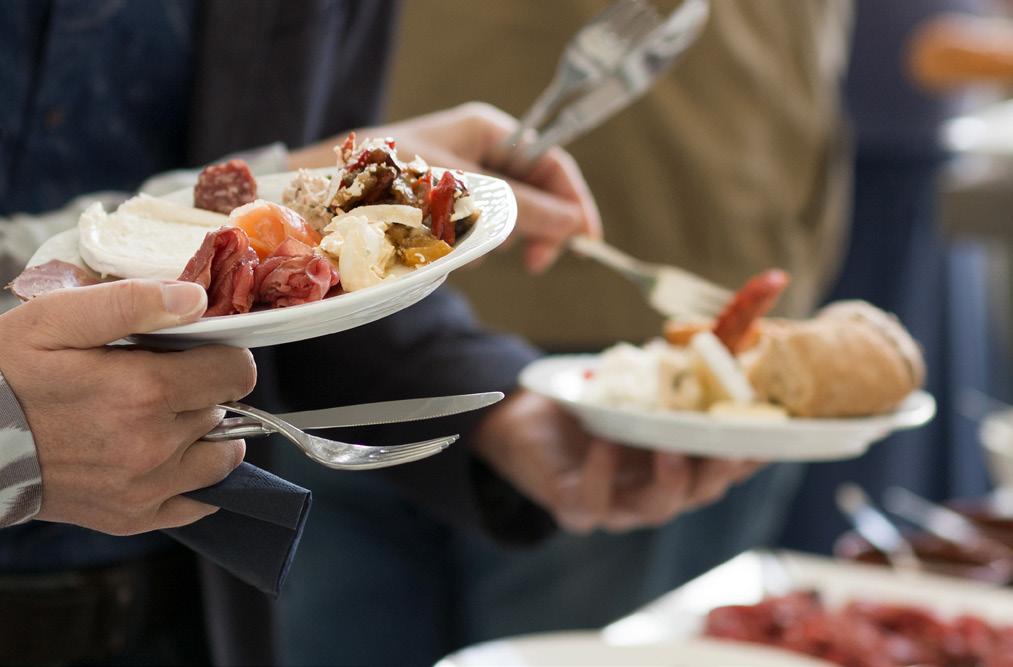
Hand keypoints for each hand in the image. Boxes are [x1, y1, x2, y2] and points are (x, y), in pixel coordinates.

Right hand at [0, 280, 255, 534]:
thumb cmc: (8, 375)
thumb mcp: (57, 319)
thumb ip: (132, 302)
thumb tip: (194, 298)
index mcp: (145, 391)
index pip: (236, 373)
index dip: (224, 357)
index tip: (200, 353)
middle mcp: (154, 446)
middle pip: (224, 411)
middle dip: (203, 393)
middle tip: (162, 383)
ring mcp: (146, 488)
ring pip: (221, 459)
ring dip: (207, 437)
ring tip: (168, 419)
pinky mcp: (133, 517)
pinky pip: (199, 504)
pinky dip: (196, 481)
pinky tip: (170, 459)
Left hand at [288, 102, 602, 273]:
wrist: (316, 198)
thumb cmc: (381, 186)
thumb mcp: (461, 198)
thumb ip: (522, 210)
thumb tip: (574, 224)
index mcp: (486, 130)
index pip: (552, 160)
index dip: (575, 201)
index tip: (587, 241)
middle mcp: (476, 148)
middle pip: (535, 187)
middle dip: (540, 225)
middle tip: (536, 263)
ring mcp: (459, 175)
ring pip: (508, 210)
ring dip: (505, 237)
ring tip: (479, 253)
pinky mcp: (441, 202)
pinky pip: (479, 223)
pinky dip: (478, 242)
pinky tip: (458, 253)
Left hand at [472, 391, 762, 533]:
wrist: (527, 425)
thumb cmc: (591, 406)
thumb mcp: (634, 384)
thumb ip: (676, 366)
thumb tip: (727, 326)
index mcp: (678, 463)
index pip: (724, 464)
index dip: (751, 454)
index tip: (776, 434)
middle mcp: (656, 490)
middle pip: (700, 492)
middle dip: (720, 471)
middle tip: (732, 447)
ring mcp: (619, 506)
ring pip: (656, 506)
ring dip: (670, 480)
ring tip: (670, 449)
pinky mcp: (576, 508)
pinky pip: (593, 501)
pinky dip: (602, 474)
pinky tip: (605, 444)